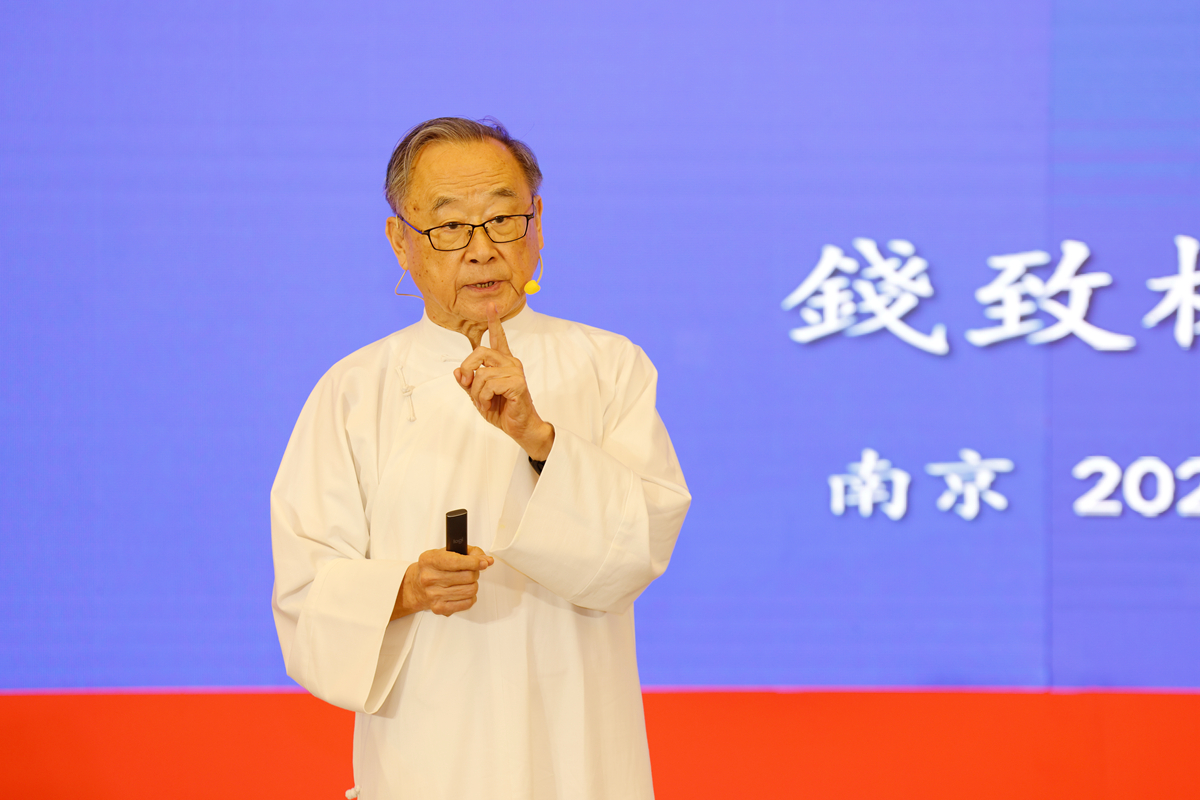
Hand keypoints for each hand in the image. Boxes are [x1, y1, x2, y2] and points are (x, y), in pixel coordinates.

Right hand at [392, 546, 493, 618]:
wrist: (416, 586)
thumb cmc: (433, 568)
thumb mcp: (446, 552)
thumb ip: (469, 552)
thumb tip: (487, 560)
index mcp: (430, 560)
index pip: (457, 562)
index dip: (474, 562)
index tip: (483, 562)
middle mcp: (430, 578)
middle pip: (468, 576)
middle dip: (474, 572)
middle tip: (471, 571)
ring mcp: (434, 594)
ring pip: (470, 590)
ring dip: (473, 585)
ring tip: (466, 582)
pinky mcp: (440, 608)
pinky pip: (467, 603)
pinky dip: (470, 597)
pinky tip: (463, 592)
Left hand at [454, 303, 554, 459]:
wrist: (520, 428)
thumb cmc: (502, 411)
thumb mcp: (478, 396)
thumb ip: (468, 383)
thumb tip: (456, 371)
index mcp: (503, 363)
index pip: (498, 338)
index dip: (494, 321)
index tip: (491, 305)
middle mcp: (511, 363)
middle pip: (480, 352)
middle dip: (467, 369)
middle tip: (466, 385)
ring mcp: (515, 372)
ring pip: (481, 373)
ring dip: (476, 392)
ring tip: (483, 403)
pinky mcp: (517, 383)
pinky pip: (489, 385)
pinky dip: (483, 398)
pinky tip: (489, 405)